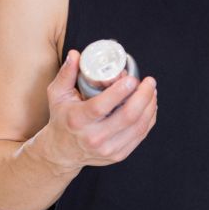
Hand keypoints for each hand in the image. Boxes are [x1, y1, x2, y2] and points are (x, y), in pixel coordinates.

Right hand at [39, 49, 157, 172]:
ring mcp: (108, 149)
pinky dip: (150, 118)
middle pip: (128, 116)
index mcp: (78, 120)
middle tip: (149, 81)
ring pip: (138, 126)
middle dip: (144, 96)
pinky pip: (141, 135)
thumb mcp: (57, 95)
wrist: (62, 152)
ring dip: (150, 105)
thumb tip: (75, 54)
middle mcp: (93, 137)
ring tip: (152, 90)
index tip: (132, 78)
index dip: (120, 91)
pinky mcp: (118, 155)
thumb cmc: (62, 119)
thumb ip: (66, 73)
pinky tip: (151, 105)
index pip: (101, 106)